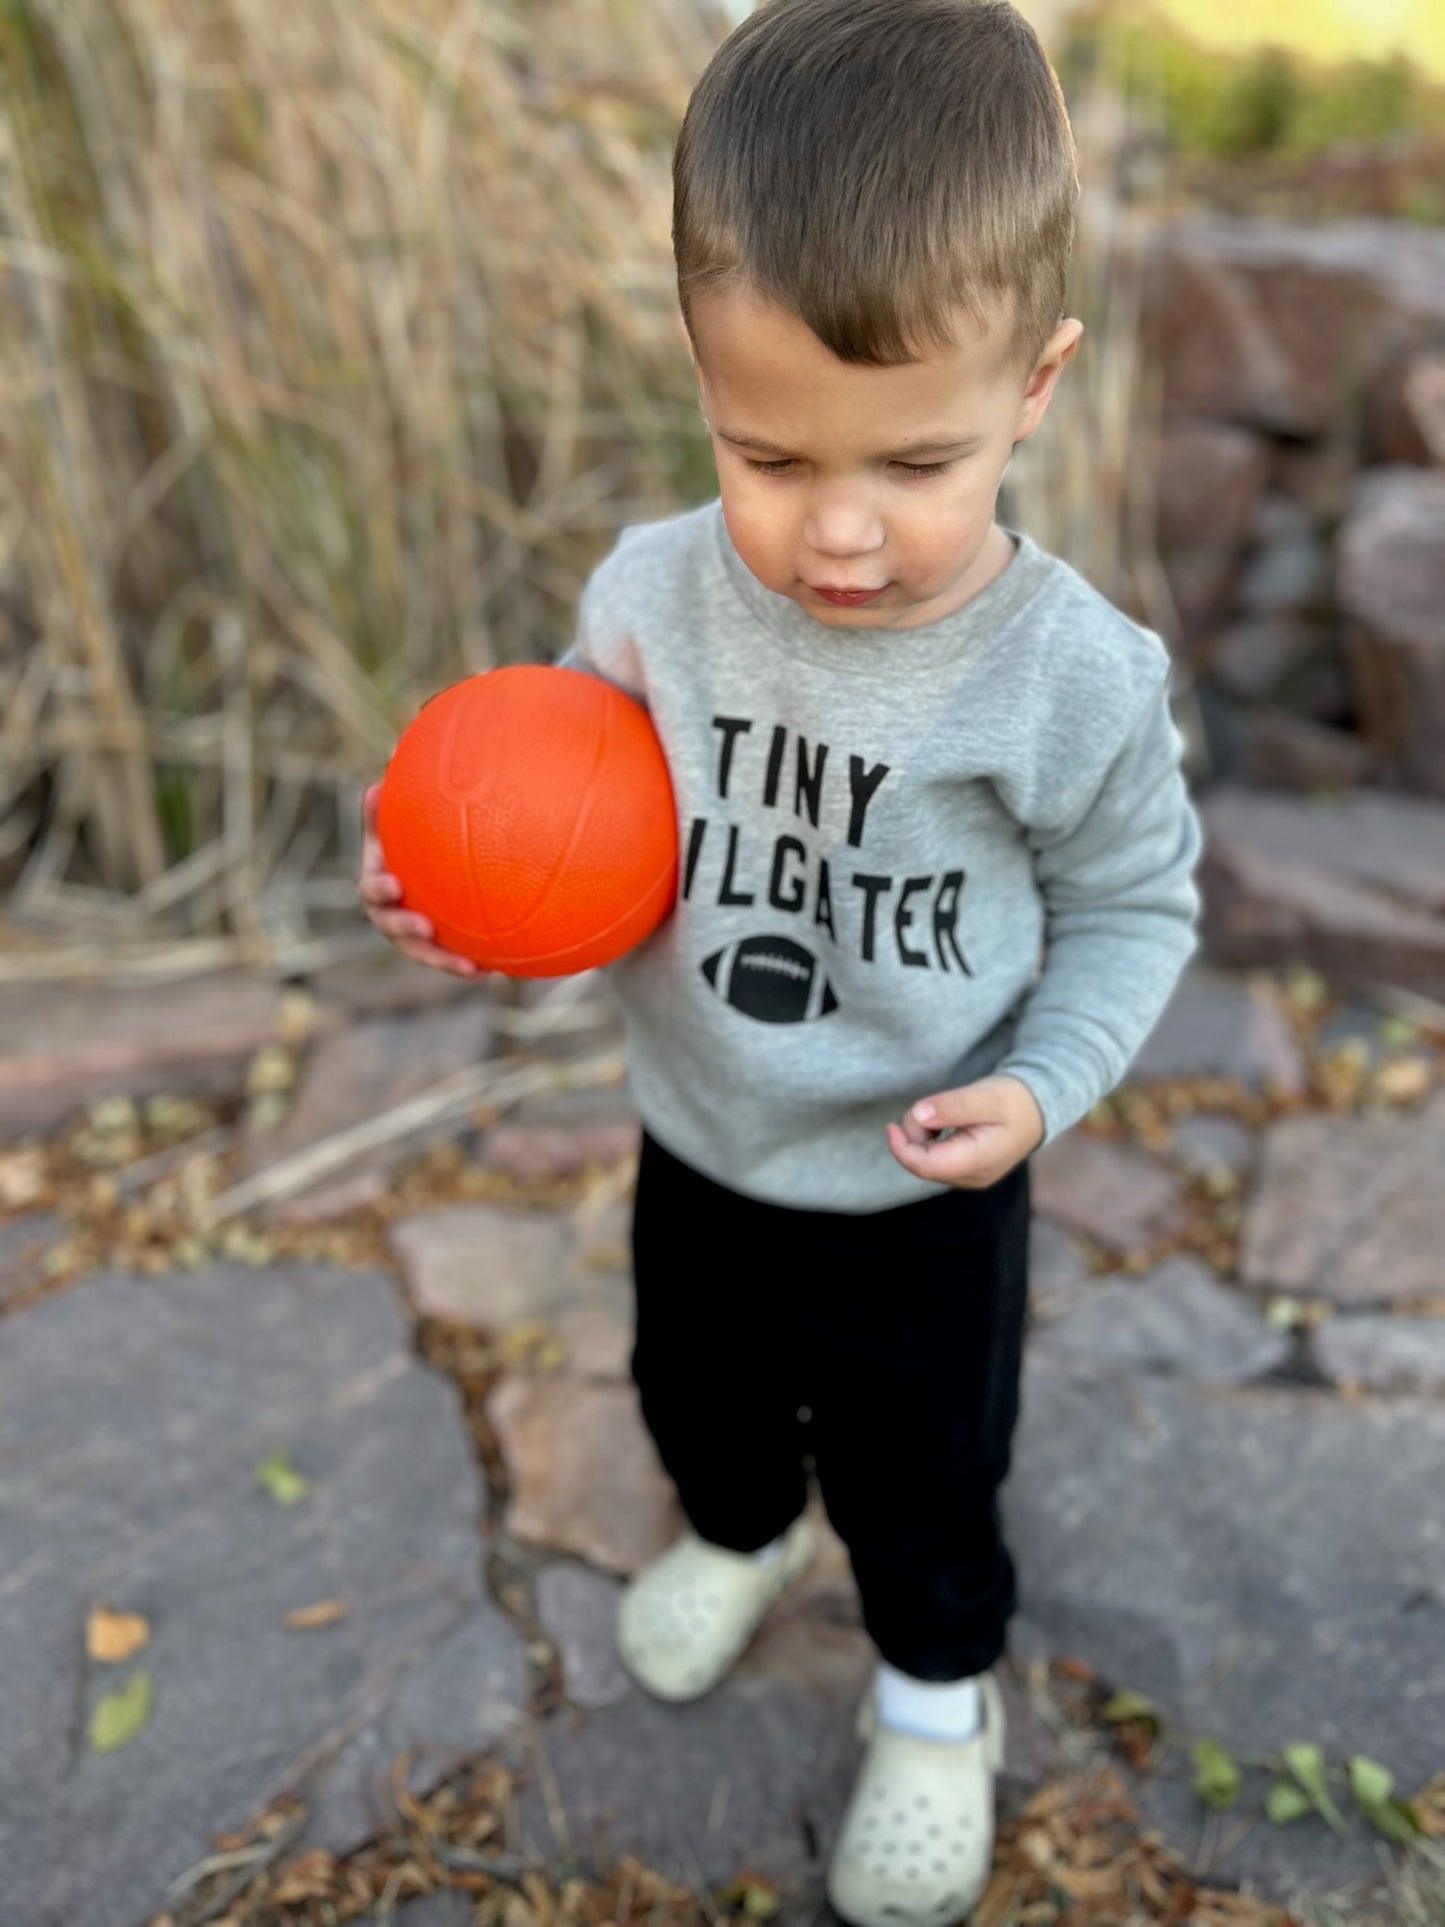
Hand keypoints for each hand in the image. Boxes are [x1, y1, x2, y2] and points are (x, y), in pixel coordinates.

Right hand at [356, 781, 484, 977]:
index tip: (394, 884)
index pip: (372, 887)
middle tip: (425, 927)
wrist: (426, 870)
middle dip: (406, 930)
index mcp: (378, 883)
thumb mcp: (398, 818)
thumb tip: (389, 761)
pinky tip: (495, 969)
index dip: (379, 889)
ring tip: (468, 967)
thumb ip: (393, 800)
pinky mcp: (436, 947)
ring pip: (424, 952)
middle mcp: (390, 913)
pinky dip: (470, 965)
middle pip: (392, 927)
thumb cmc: (409, 838)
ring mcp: (413, 934)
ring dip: (442, 960)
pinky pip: (452, 958)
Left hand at [885, 1073, 1044, 1188]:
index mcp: (977, 1162)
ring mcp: (969, 1176)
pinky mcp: (966, 1170)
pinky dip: (931, 1140)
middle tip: (931, 1107)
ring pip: (928, 1162)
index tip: (891, 1126)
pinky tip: (945, 1124)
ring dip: (923, 1136)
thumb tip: (919, 1116)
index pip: (926, 1165)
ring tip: (945, 1113)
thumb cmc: (1014, 1100)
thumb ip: (953, 1106)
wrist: (1038, 1108)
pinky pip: (936, 1159)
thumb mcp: (986, 1096)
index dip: (902, 1148)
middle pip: (924, 1163)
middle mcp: (972, 1177)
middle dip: (915, 1135)